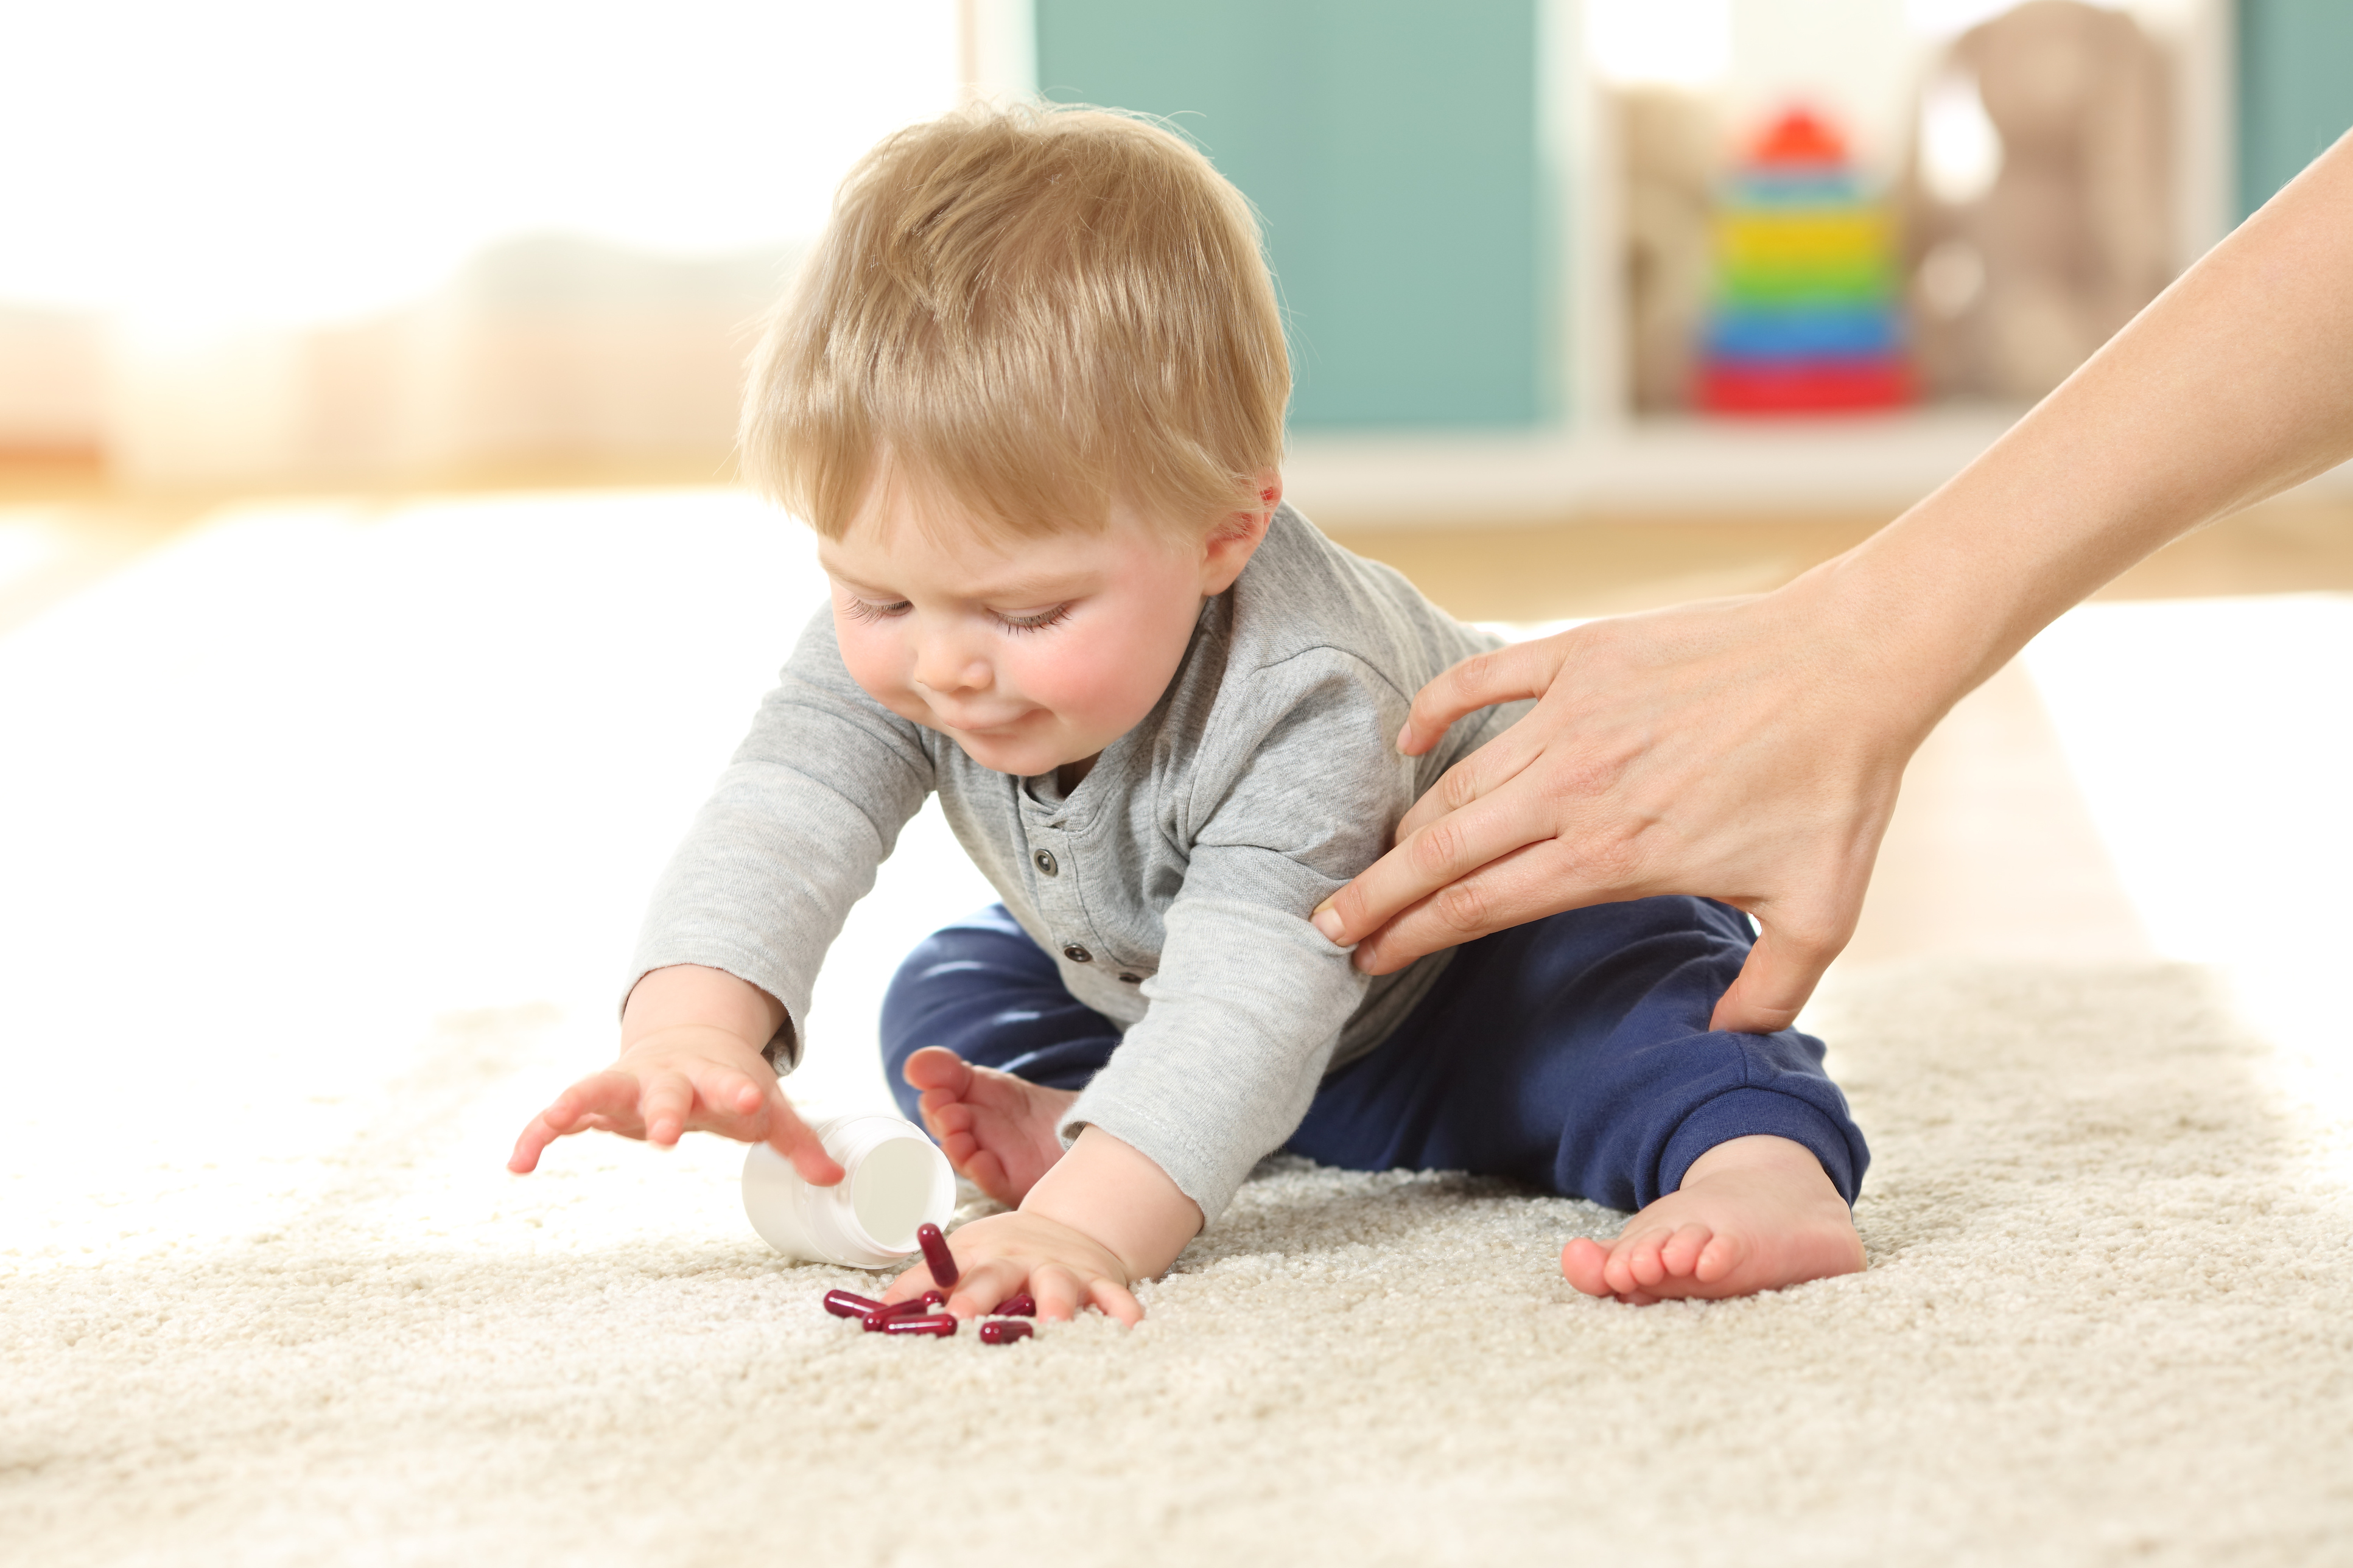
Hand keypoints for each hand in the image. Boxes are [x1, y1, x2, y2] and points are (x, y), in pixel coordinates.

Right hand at [506, 1023, 842, 1184]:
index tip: (754, 1102)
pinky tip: (517, 1166)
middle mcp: (666, 1076)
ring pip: (596, 1089)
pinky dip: (537, 1135)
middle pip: (663, 1091)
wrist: (685, 1040)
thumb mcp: (767, 1109)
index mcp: (713, 1076)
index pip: (730, 1085)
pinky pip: (559, 1116)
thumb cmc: (728, 1083)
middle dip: (663, 1111)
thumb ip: (798, 1142)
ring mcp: (626, 1084)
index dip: (741, 1094)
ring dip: (577, 1106)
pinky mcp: (595, 1099)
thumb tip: (836, 1179)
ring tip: (553, 1126)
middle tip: (664, 1137)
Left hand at [878, 1208, 1143, 1325]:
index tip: (908, 1313)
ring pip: (1059, 1285)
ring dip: (1057, 1304)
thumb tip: (872, 1316)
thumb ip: (919, 1285)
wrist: (1067, 1229)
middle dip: (982, 1297)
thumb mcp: (960, 1257)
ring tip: (1054, 1326)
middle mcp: (1019, 1260)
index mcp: (980, 1255)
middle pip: (998, 1276)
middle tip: (966, 1319)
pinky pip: (1114, 1297)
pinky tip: (1128, 1327)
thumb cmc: (1002, 1253)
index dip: (926, 1291)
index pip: (946, 1273)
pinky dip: (1122, 1310)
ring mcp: (1061, 1270)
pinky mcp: (1099, 1282)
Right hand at [1312, 578, 1918, 1033]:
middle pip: (1440, 851)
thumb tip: (1729, 1044)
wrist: (1855, 665)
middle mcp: (1574, 789)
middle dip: (1374, 895)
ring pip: (1454, 780)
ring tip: (1373, 858)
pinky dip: (1432, 709)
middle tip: (1327, 925)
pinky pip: (1479, 680)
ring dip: (1404, 825)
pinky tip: (1407, 740)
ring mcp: (1572, 716)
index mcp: (1611, 856)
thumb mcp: (1819, 913)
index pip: (1478, 907)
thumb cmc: (1837, 788)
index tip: (1368, 960)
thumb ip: (1768, 991)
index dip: (1412, 938)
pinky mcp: (1582, 656)